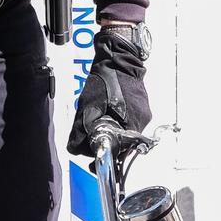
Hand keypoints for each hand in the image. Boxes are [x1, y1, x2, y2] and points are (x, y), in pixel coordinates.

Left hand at [69, 23, 151, 155]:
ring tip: (102, 117)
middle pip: (124, 144)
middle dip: (109, 142)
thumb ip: (81, 131)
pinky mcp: (143, 107)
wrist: (119, 57)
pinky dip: (119, 120)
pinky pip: (130, 120)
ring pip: (127, 132)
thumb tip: (75, 148)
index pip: (120, 152)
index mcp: (130, 124)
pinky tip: (110, 109)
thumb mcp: (87, 107)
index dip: (107, 157)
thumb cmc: (105, 80)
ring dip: (114, 130)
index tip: (97, 162)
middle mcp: (141, 122)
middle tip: (94, 136)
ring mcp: (144, 114)